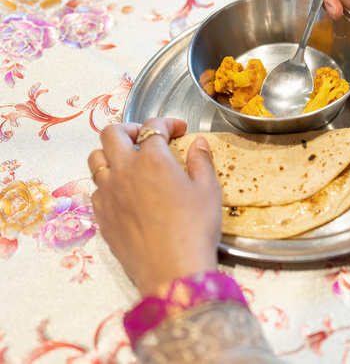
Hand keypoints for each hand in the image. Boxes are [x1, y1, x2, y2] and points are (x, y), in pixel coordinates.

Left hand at [88, 118, 221, 296]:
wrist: (172, 270)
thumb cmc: (195, 228)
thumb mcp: (209, 190)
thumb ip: (201, 161)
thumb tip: (198, 144)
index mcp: (152, 160)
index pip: (153, 127)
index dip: (168, 123)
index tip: (179, 130)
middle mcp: (124, 171)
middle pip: (111, 134)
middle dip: (130, 129)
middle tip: (146, 138)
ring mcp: (108, 194)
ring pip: (96, 159)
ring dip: (112, 153)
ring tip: (129, 161)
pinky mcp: (102, 216)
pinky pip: (96, 189)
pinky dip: (108, 182)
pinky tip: (125, 192)